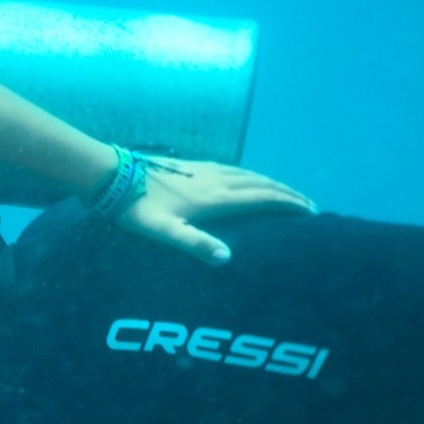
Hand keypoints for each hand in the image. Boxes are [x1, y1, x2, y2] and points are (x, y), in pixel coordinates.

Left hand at [114, 158, 312, 266]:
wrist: (113, 176)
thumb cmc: (136, 208)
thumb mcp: (162, 231)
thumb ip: (194, 244)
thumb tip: (227, 259)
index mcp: (215, 198)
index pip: (263, 199)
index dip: (289, 204)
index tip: (311, 212)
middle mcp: (217, 180)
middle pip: (263, 184)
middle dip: (288, 194)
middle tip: (310, 204)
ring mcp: (206, 170)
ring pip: (250, 174)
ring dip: (273, 183)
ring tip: (287, 193)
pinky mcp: (194, 165)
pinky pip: (234, 169)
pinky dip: (252, 175)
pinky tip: (249, 178)